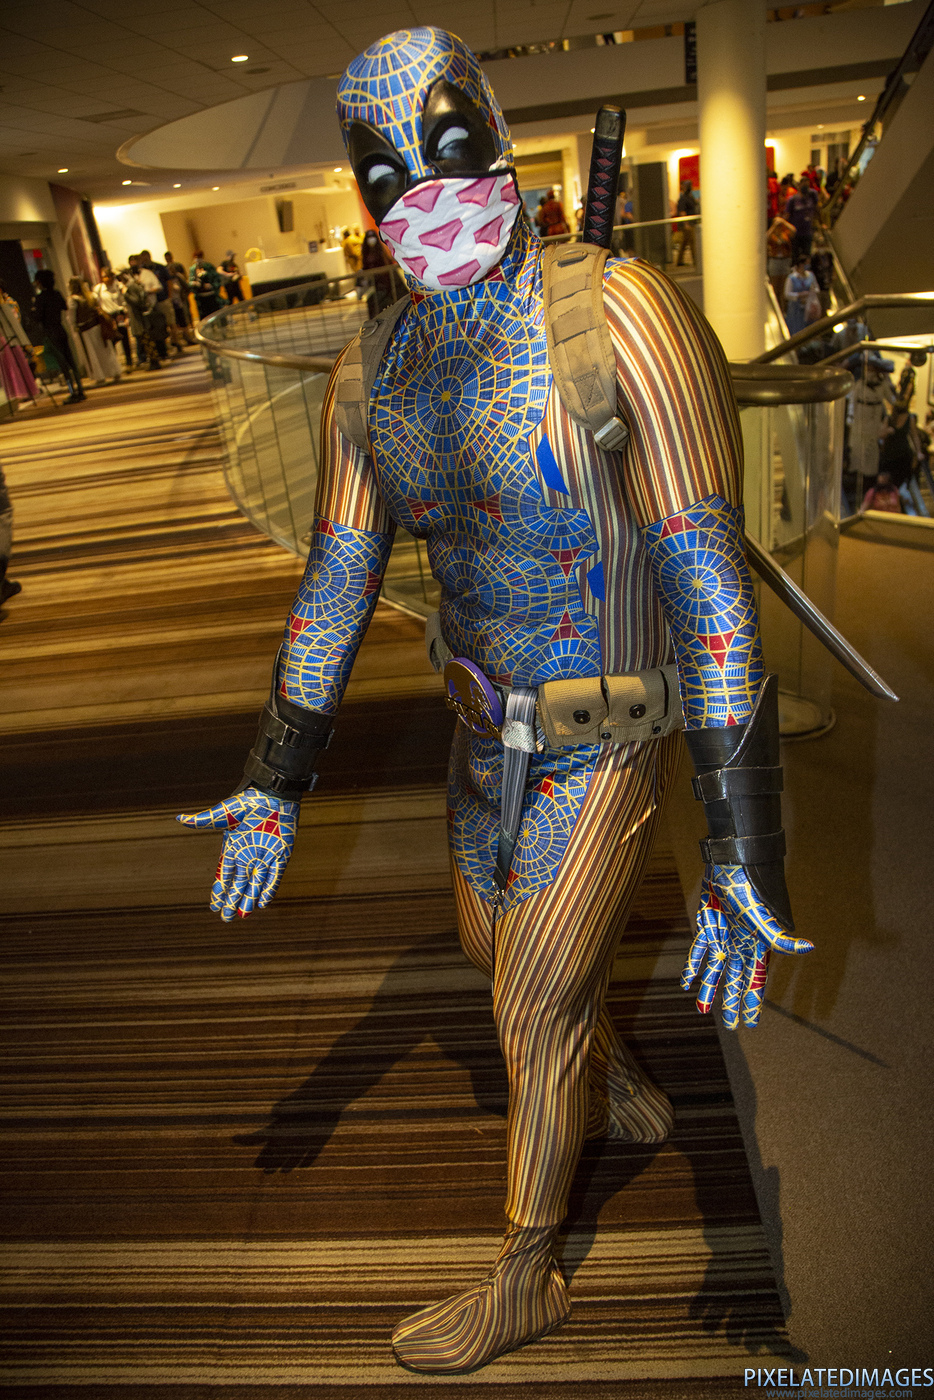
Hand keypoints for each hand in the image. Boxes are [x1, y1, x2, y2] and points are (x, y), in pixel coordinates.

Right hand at [177, 787, 298, 920]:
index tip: (213, 906)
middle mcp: (247, 856)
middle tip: (225, 918)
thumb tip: (179, 819)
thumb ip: (203, 821)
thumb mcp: (222, 814)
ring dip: (249, 900)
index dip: (218, 891)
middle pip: (237, 885)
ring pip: (255, 885)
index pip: (223, 876)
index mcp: (233, 849)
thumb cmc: (246, 802)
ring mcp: (264, 856)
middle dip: (231, 901)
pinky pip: (274, 877)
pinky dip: (268, 889)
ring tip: (242, 916)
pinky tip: (262, 903)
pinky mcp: (280, 855)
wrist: (271, 795)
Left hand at [682, 864, 813, 1028]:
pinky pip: (699, 952)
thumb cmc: (750, 891)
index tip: (750, 1025)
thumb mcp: (764, 918)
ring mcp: (722, 938)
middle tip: (730, 1025)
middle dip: (732, 1003)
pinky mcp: (707, 927)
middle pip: (735, 982)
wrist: (730, 866)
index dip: (752, 1004)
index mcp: (755, 948)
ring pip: (714, 971)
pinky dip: (692, 967)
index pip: (754, 983)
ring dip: (709, 990)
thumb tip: (810, 947)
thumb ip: (782, 938)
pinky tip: (685, 983)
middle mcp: (739, 947)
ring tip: (702, 1011)